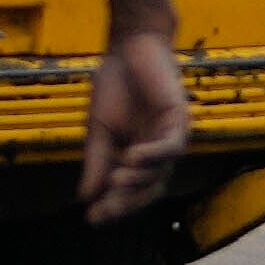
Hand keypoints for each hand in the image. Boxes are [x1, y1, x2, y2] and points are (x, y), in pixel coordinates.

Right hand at [74, 19, 195, 221]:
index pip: (128, 191)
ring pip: (159, 172)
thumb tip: (85, 197)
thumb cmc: (115, 84)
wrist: (129, 46)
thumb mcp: (99, 129)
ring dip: (138, 180)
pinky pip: (170, 146)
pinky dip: (152, 155)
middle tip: (105, 211)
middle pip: (146, 189)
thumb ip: (96, 161)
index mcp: (137, 156)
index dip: (112, 206)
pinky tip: (132, 158)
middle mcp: (157, 152)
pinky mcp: (180, 120)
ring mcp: (170, 137)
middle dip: (125, 202)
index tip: (91, 219)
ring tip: (116, 182)